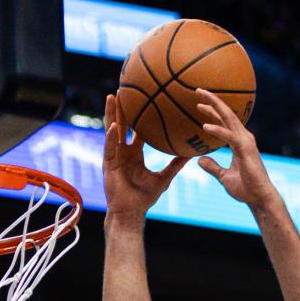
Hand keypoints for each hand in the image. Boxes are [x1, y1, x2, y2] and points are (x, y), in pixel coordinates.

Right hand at [103, 93, 186, 218]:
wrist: (130, 212)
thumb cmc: (145, 198)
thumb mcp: (164, 178)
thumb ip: (175, 165)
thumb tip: (192, 155)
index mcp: (134, 153)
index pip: (136, 130)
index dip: (139, 115)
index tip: (143, 99)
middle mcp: (123, 151)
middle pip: (122, 124)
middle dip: (122, 107)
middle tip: (125, 88)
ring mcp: (114, 156)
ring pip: (112, 130)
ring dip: (112, 113)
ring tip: (114, 96)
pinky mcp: (107, 163)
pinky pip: (109, 147)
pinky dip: (111, 137)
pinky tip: (113, 126)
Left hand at [196, 90, 275, 209]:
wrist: (259, 199)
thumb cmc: (245, 189)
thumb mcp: (224, 177)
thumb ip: (213, 167)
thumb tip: (199, 160)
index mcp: (239, 142)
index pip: (224, 121)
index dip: (212, 111)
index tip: (199, 104)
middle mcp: (243, 138)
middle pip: (226, 114)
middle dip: (212, 101)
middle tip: (197, 90)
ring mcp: (245, 142)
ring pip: (229, 119)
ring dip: (214, 108)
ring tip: (199, 101)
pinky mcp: (245, 149)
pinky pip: (229, 136)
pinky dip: (217, 130)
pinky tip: (204, 126)